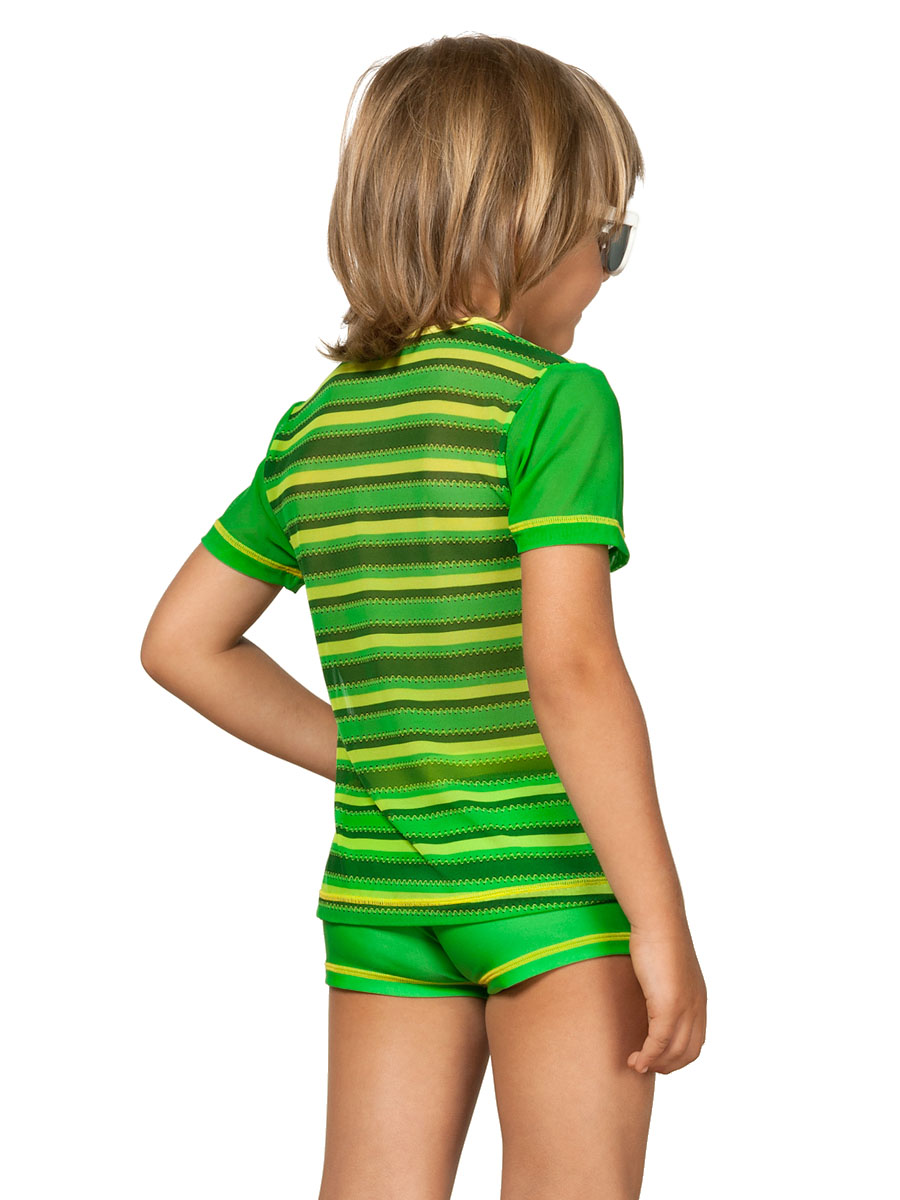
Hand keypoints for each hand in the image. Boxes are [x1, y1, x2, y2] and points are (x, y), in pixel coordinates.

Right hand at [626, 921, 706, 1074]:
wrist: (659, 921)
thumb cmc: (658, 936)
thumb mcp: (666, 967)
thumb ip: (664, 984)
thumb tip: (651, 990)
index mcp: (699, 999)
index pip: (695, 1040)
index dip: (677, 1055)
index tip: (657, 1057)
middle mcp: (696, 1007)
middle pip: (688, 1052)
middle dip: (667, 1065)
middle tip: (646, 1066)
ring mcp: (684, 1008)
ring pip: (674, 1052)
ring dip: (655, 1064)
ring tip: (636, 1064)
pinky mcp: (668, 1006)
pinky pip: (658, 1042)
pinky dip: (648, 1056)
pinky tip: (636, 1059)